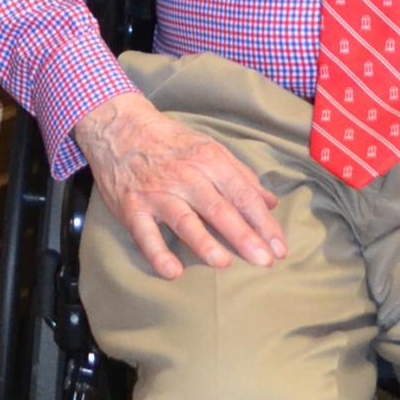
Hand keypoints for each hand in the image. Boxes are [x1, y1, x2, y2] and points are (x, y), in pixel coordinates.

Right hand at [73, 89, 288, 280]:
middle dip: (244, 236)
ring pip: (184, 219)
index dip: (263, 222)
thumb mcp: (209, 147)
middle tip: (265, 261)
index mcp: (208, 159)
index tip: (280, 248)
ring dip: (203, 242)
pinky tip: (173, 272)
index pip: (242, 194)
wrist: (119, 127)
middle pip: (219, 208)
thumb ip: (240, 175)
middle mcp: (185, 175)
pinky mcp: (133, 208)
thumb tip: (270, 202)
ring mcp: (157, 192)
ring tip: (223, 262)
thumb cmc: (171, 141)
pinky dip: (157, 253)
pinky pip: (145, 234)